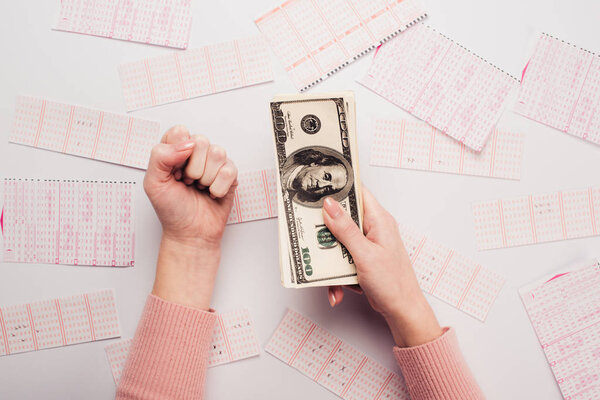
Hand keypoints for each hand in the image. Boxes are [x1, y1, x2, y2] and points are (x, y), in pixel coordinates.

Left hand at [143, 126, 237, 309]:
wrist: (191, 234)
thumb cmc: (172, 210)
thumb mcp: (153, 183)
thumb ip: (161, 156)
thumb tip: (187, 143)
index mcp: (175, 150)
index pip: (180, 131)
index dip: (177, 151)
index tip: (173, 172)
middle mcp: (195, 153)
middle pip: (201, 140)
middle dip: (192, 168)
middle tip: (187, 182)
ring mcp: (214, 163)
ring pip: (218, 152)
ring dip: (206, 178)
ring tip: (200, 188)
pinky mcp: (230, 175)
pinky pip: (230, 169)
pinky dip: (219, 187)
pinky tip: (212, 194)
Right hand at [322, 188, 442, 346]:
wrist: (402, 310)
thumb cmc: (393, 283)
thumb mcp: (365, 254)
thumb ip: (345, 229)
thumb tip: (330, 205)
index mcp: (378, 220)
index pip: (358, 192)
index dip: (339, 188)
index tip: (318, 189)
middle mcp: (373, 228)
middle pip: (342, 218)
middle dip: (326, 231)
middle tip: (313, 238)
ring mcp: (366, 244)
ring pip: (338, 241)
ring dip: (331, 260)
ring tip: (329, 275)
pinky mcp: (361, 258)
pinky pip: (342, 259)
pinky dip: (337, 275)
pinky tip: (339, 289)